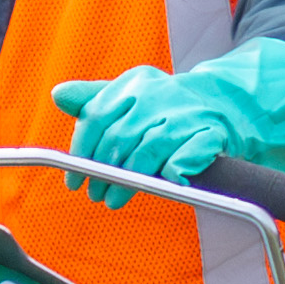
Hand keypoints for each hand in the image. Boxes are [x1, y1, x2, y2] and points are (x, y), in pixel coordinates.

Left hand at [51, 36, 284, 186]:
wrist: (225, 106)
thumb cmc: (167, 109)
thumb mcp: (130, 96)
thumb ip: (95, 98)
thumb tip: (59, 95)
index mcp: (135, 83)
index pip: (97, 117)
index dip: (82, 152)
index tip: (74, 179)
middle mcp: (159, 94)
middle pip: (119, 137)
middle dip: (103, 173)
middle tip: (95, 195)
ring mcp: (185, 114)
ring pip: (148, 150)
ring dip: (130, 180)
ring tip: (115, 200)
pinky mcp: (210, 134)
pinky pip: (184, 158)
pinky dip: (172, 174)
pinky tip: (163, 186)